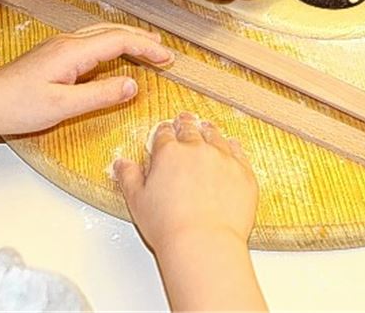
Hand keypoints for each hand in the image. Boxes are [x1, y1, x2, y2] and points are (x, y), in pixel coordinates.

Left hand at [0, 23, 172, 135]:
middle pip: (112, 31)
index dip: (146, 47)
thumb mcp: (63, 107)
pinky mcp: (53, 54)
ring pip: (101, 34)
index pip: (119, 40)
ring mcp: (58, 46)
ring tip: (146, 50)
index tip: (167, 58)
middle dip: (142, 39)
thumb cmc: (16, 106)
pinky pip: (90, 42)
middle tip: (165, 53)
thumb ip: (100, 95)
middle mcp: (66, 42)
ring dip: (127, 39)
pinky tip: (114, 56)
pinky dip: (111, 45)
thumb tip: (133, 85)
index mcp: (72, 51)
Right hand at [113, 113, 257, 251]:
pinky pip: (239, 152)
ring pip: (216, 136)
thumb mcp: (137, 201)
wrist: (203, 243)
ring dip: (209, 131)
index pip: (164, 133)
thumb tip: (121, 163)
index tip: (165, 131)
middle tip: (184, 120)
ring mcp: (223, 159)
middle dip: (185, 123)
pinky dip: (233, 148)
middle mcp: (197, 149)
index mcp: (169, 153)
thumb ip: (128, 177)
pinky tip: (231, 147)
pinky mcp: (244, 173)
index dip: (164, 131)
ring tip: (207, 129)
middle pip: (190, 128)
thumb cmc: (169, 227)